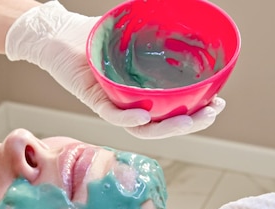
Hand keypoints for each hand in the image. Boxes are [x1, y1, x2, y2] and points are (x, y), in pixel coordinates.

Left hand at [5, 2, 224, 139]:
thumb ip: (156, 31)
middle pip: (162, 125)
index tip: (217, 105)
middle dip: (190, 123)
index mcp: (139, 93)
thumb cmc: (93, 36)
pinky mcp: (92, 99)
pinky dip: (129, 118)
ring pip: (141, 127)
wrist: (57, 34)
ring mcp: (111, 104)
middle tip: (211, 113)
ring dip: (166, 128)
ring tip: (188, 121)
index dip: (194, 113)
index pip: (170, 112)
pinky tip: (146, 115)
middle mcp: (127, 103)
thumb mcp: (132, 32)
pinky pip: (112, 115)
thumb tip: (189, 15)